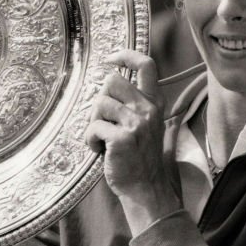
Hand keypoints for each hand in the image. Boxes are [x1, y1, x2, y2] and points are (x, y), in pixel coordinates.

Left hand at [84, 50, 180, 232]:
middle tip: (103, 122)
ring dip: (93, 123)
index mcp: (154, 104)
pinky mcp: (122, 138)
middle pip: (112, 81)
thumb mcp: (144, 126)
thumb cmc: (138, 159)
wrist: (146, 189)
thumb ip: (133, 105)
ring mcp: (136, 123)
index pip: (146, 65)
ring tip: (102, 140)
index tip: (110, 59)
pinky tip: (98, 150)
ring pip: (100, 104)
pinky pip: (94, 127)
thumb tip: (108, 84)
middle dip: (100, 100)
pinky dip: (90, 140)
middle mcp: (148, 109)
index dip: (126, 55)